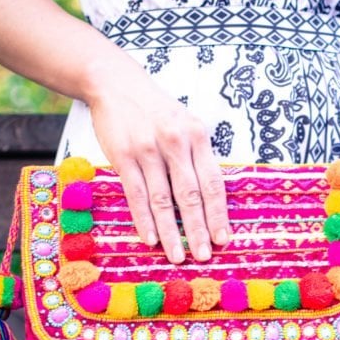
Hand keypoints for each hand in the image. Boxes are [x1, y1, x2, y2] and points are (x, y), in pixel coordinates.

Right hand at [85, 54, 229, 263]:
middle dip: (198, 229)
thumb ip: (197, 155)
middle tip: (204, 255)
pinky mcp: (123, 156)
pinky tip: (151, 239)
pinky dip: (145, 220)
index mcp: (197, 135)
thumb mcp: (185, 123)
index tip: (223, 238)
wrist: (116, 83)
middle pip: (190, 195)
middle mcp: (175, 142)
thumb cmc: (156, 109)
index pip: (212, 182)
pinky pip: (136, 195)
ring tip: (178, 256)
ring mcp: (148, 149)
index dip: (218, 213)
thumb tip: (210, 198)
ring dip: (171, 232)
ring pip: (163, 200)